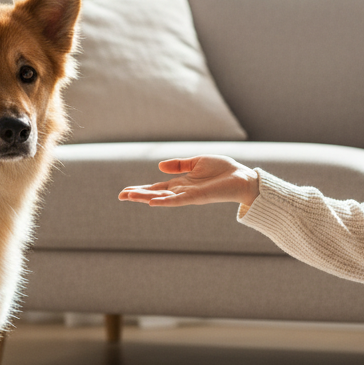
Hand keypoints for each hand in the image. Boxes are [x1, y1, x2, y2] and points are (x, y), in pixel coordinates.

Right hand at [118, 156, 258, 207]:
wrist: (243, 177)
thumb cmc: (224, 170)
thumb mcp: (197, 162)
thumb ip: (179, 164)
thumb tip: (159, 166)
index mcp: (182, 182)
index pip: (158, 187)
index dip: (142, 189)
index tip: (126, 191)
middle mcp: (182, 191)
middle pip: (156, 194)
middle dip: (139, 195)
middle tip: (121, 196)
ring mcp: (188, 195)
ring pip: (163, 198)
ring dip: (146, 198)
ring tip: (129, 197)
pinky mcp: (197, 197)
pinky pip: (178, 201)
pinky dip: (165, 202)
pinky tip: (152, 202)